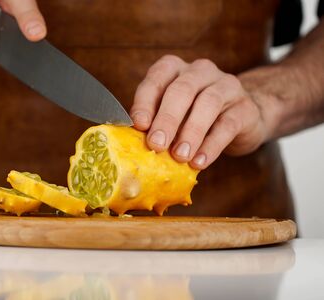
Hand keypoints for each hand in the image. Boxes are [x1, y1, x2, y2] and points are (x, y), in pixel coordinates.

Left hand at [130, 55, 267, 169]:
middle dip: (167, 119)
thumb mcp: (171, 114)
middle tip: (157, 145)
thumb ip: (154, 122)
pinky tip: (199, 162)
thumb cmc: (194, 116)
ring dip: (191, 132)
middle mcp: (200, 71)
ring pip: (208, 103)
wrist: (241, 119)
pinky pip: (228, 125)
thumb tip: (133, 145)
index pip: (157, 79)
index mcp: (175, 69)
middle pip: (182, 90)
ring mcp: (226, 86)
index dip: (146, 102)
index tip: (139, 125)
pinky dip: (211, 145)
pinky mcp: (245, 107)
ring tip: (179, 157)